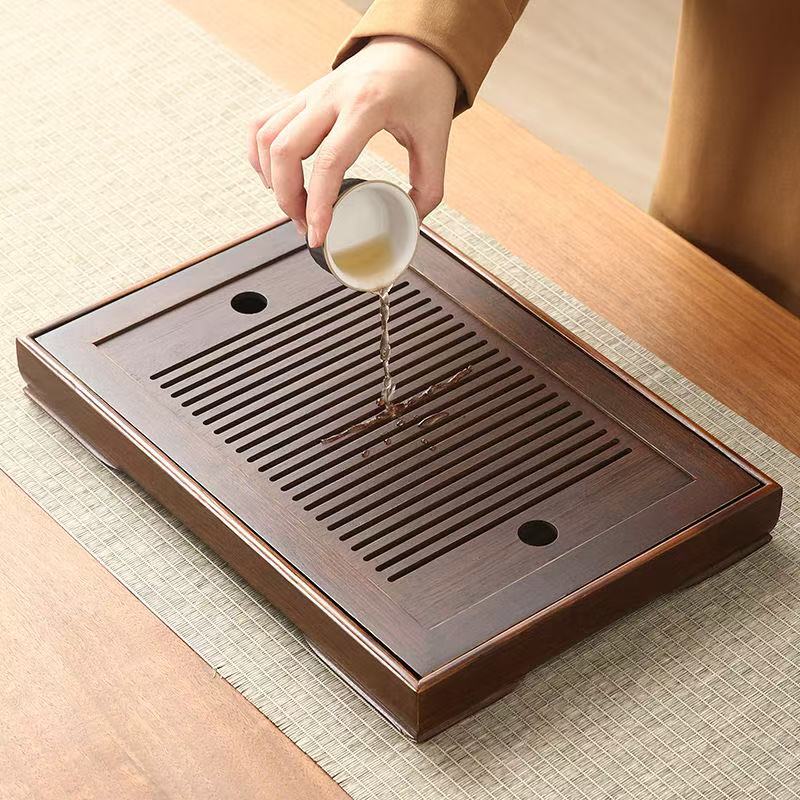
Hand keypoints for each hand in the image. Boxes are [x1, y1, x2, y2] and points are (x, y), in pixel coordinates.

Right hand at [248, 36, 457, 246]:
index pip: (328, 162)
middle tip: (306, 225)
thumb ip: (429, 186)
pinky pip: (263, 124)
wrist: (412, 46)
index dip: (318, 206)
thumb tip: (411, 222)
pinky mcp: (301, 96)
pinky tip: (274, 176)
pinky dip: (260, 154)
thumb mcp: (436, 138)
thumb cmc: (424, 88)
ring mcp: (311, 94)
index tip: (318, 236)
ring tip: (294, 206)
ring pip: (267, 137)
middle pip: (285, 151)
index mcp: (366, 106)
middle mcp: (331, 96)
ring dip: (272, 179)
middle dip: (287, 199)